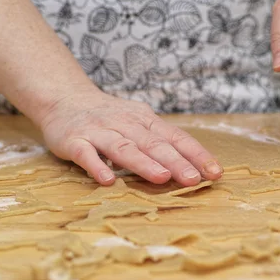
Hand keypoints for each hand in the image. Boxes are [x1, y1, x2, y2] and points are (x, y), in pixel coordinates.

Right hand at [38, 90, 222, 185]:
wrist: (63, 99)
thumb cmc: (108, 118)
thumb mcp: (137, 123)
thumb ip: (159, 142)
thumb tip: (194, 167)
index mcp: (144, 120)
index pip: (175, 137)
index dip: (196, 154)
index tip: (215, 172)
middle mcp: (124, 124)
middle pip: (153, 144)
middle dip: (174, 161)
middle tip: (192, 179)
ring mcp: (98, 131)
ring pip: (123, 147)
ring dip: (143, 163)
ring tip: (161, 177)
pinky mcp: (73, 141)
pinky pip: (86, 154)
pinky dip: (96, 166)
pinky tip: (108, 181)